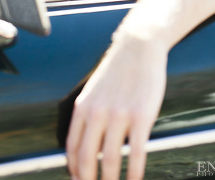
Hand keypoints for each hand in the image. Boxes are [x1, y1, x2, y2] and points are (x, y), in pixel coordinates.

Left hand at [66, 34, 166, 179]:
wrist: (139, 46)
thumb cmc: (119, 70)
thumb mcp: (94, 91)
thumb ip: (88, 115)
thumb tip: (87, 143)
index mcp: (83, 108)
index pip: (72, 149)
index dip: (74, 170)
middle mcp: (97, 113)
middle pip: (87, 159)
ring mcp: (120, 115)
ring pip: (111, 159)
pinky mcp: (142, 116)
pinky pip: (136, 152)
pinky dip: (135, 171)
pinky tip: (136, 179)